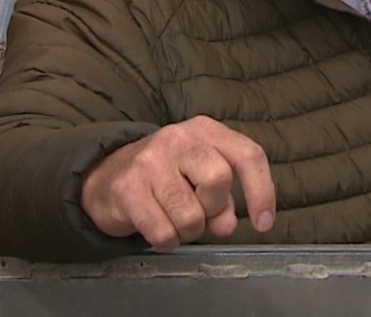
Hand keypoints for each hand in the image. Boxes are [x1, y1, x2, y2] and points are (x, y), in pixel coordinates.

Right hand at [79, 115, 275, 250]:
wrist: (106, 175)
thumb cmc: (166, 177)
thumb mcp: (200, 177)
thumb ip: (222, 198)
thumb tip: (227, 224)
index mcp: (205, 130)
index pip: (248, 155)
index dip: (261, 191)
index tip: (263, 222)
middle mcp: (179, 138)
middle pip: (219, 181)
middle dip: (213, 208)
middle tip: (199, 211)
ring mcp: (150, 160)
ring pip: (191, 215)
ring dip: (188, 231)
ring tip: (174, 218)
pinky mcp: (128, 187)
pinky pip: (163, 232)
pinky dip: (166, 241)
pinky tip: (157, 226)